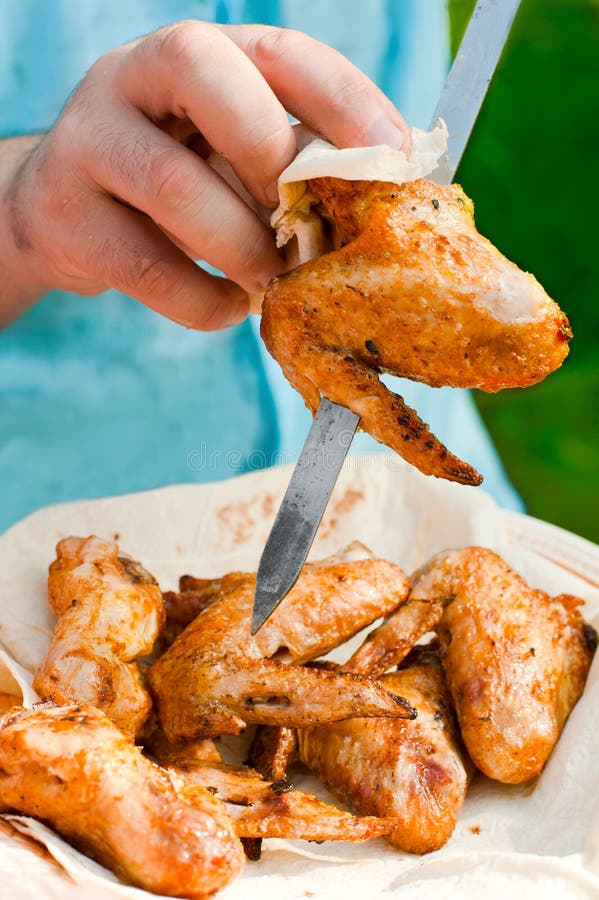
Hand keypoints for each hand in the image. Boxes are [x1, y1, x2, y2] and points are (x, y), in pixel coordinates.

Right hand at [0, 22, 409, 328]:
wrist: (66, 216)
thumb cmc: (174, 186)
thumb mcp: (228, 157)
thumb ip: (290, 164)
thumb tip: (385, 199)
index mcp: (196, 55)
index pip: (276, 50)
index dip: (341, 97)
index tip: (392, 156)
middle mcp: (132, 76)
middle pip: (203, 73)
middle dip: (269, 153)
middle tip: (300, 221)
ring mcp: (90, 140)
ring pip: (171, 182)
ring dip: (241, 246)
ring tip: (272, 283)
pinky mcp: (65, 216)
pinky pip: (146, 266)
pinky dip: (202, 301)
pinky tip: (227, 307)